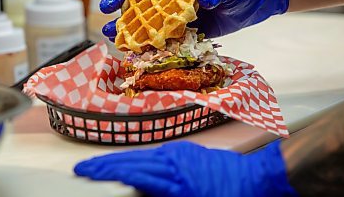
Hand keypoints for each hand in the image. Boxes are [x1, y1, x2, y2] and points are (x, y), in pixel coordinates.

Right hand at [74, 140, 296, 196]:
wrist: (258, 178)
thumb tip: (139, 194)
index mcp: (176, 180)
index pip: (132, 173)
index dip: (105, 172)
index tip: (86, 172)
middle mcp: (175, 162)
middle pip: (132, 162)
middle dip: (105, 165)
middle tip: (84, 169)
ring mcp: (181, 154)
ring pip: (142, 156)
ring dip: (119, 161)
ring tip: (100, 167)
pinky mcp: (187, 152)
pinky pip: (156, 154)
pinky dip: (138, 159)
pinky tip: (130, 163)